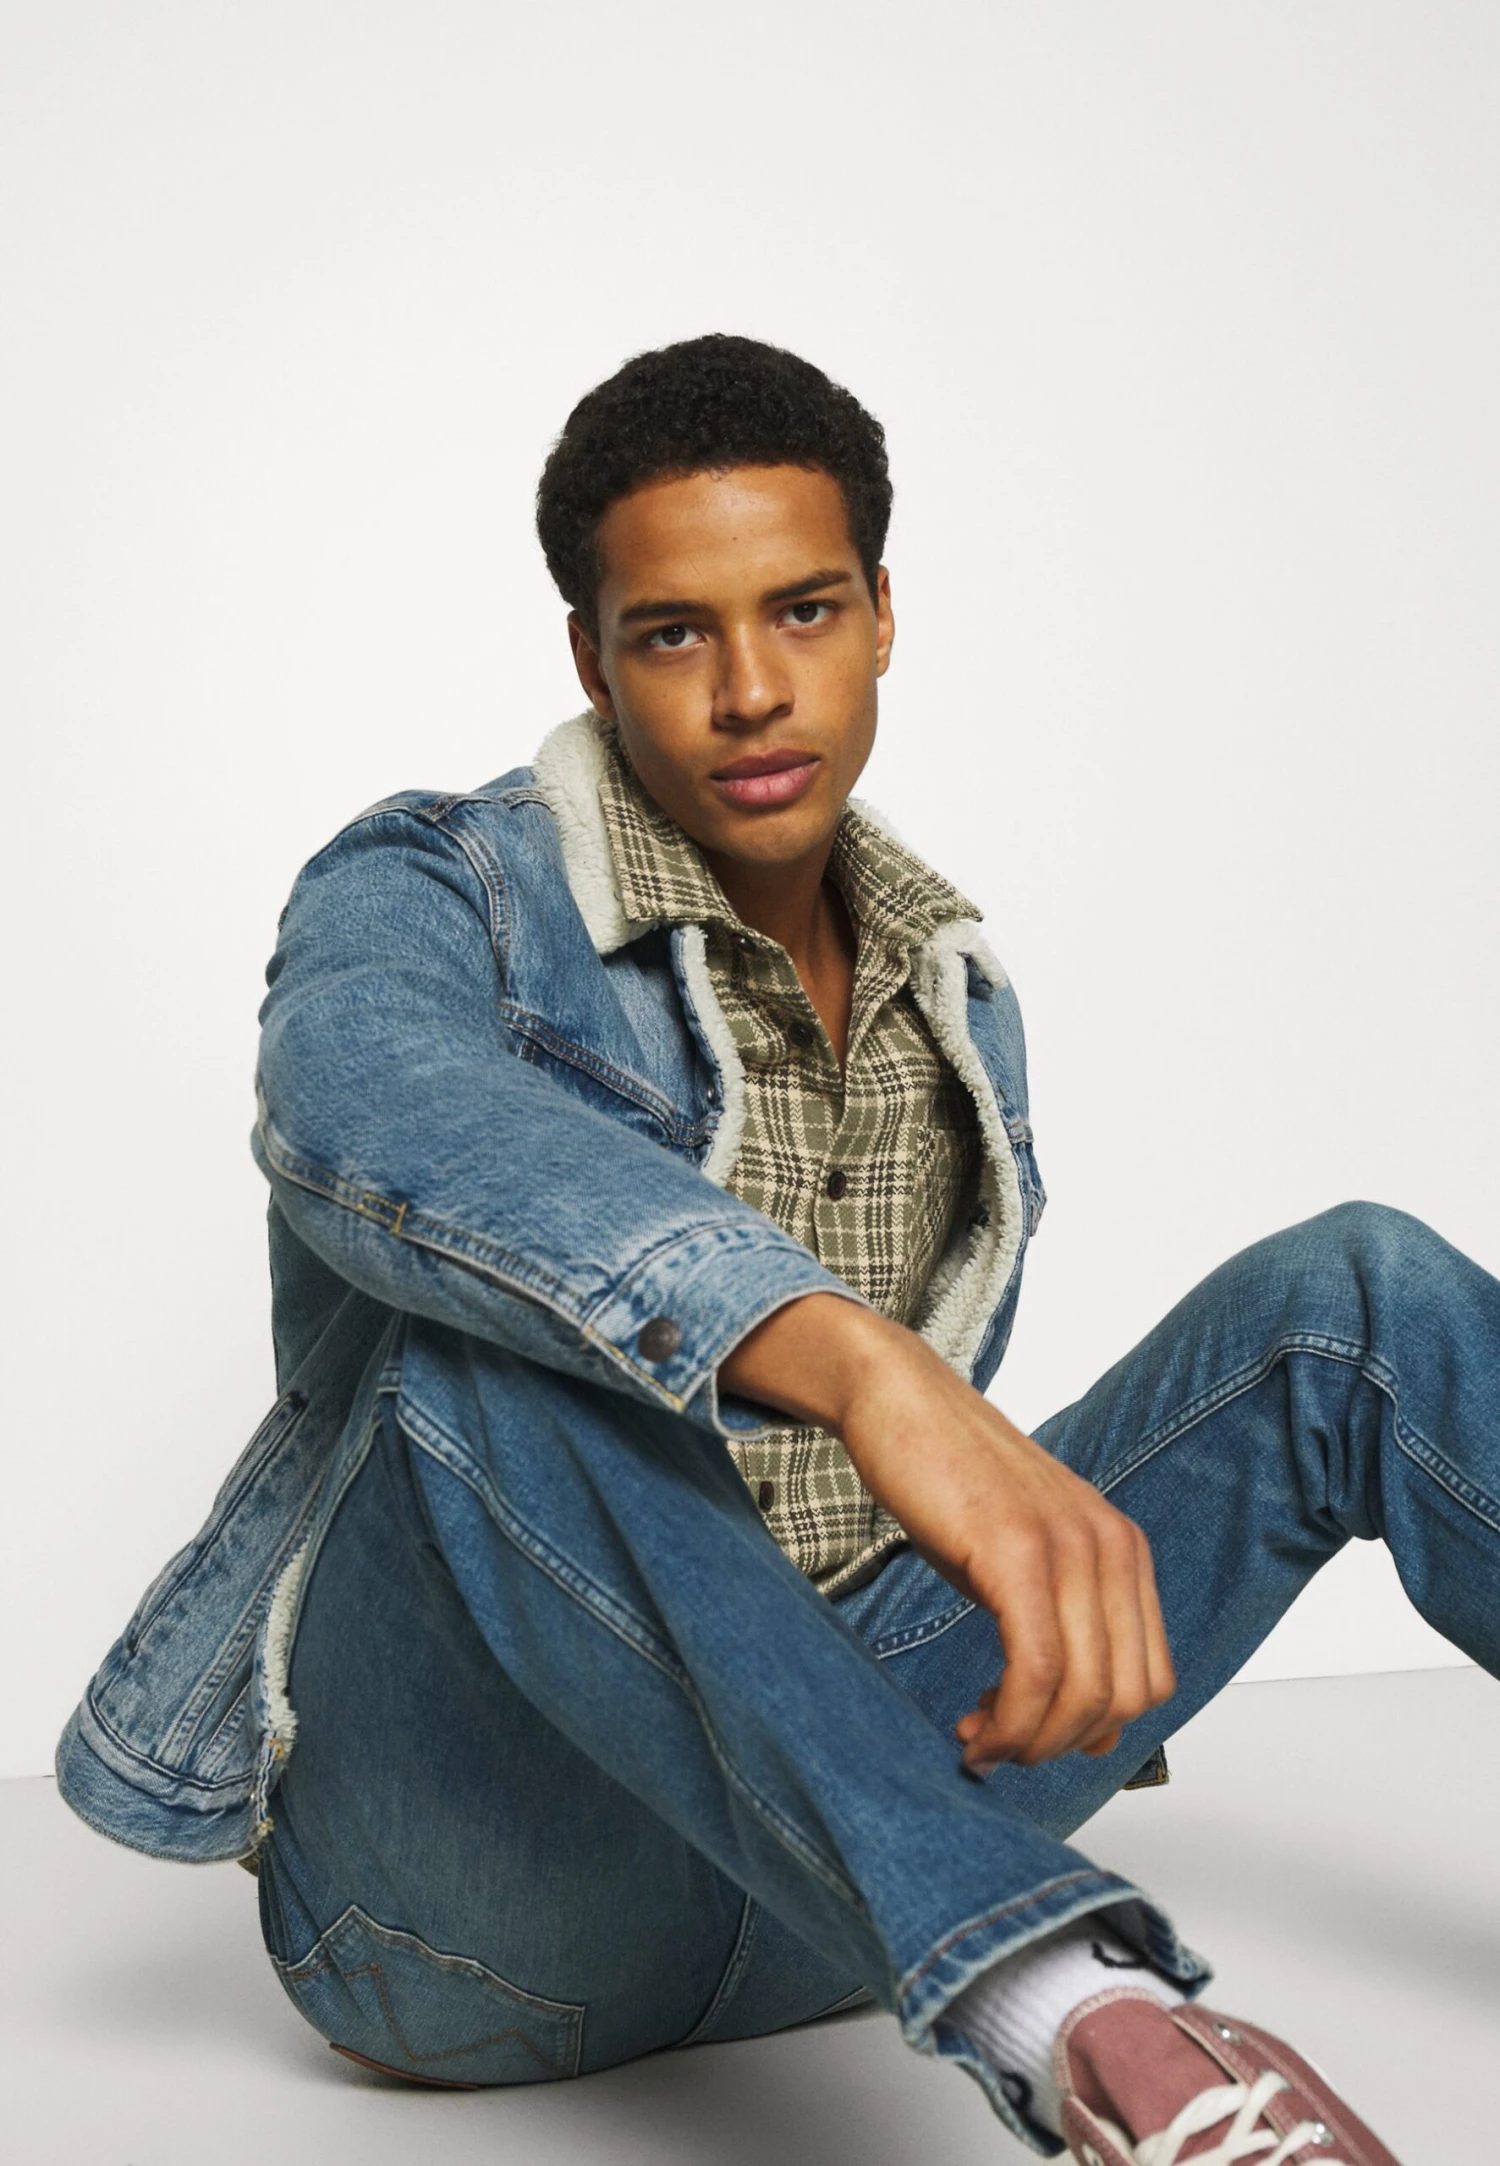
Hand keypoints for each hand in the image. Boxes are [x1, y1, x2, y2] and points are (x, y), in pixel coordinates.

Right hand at [720, 1295, 1175, 1771]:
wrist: (899, 1400)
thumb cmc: (952, 1483)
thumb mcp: (1024, 1562)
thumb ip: (1065, 1632)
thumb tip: (1094, 1735)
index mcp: (1123, 1549)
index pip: (1151, 1681)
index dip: (1092, 1731)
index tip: (1029, 1733)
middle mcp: (1111, 1546)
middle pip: (1123, 1700)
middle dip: (1058, 1746)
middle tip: (997, 1747)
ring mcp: (1069, 1544)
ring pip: (1083, 1694)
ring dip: (1029, 1742)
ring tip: (978, 1740)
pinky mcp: (1015, 1547)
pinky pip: (1035, 1667)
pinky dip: (1007, 1720)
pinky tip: (972, 1726)